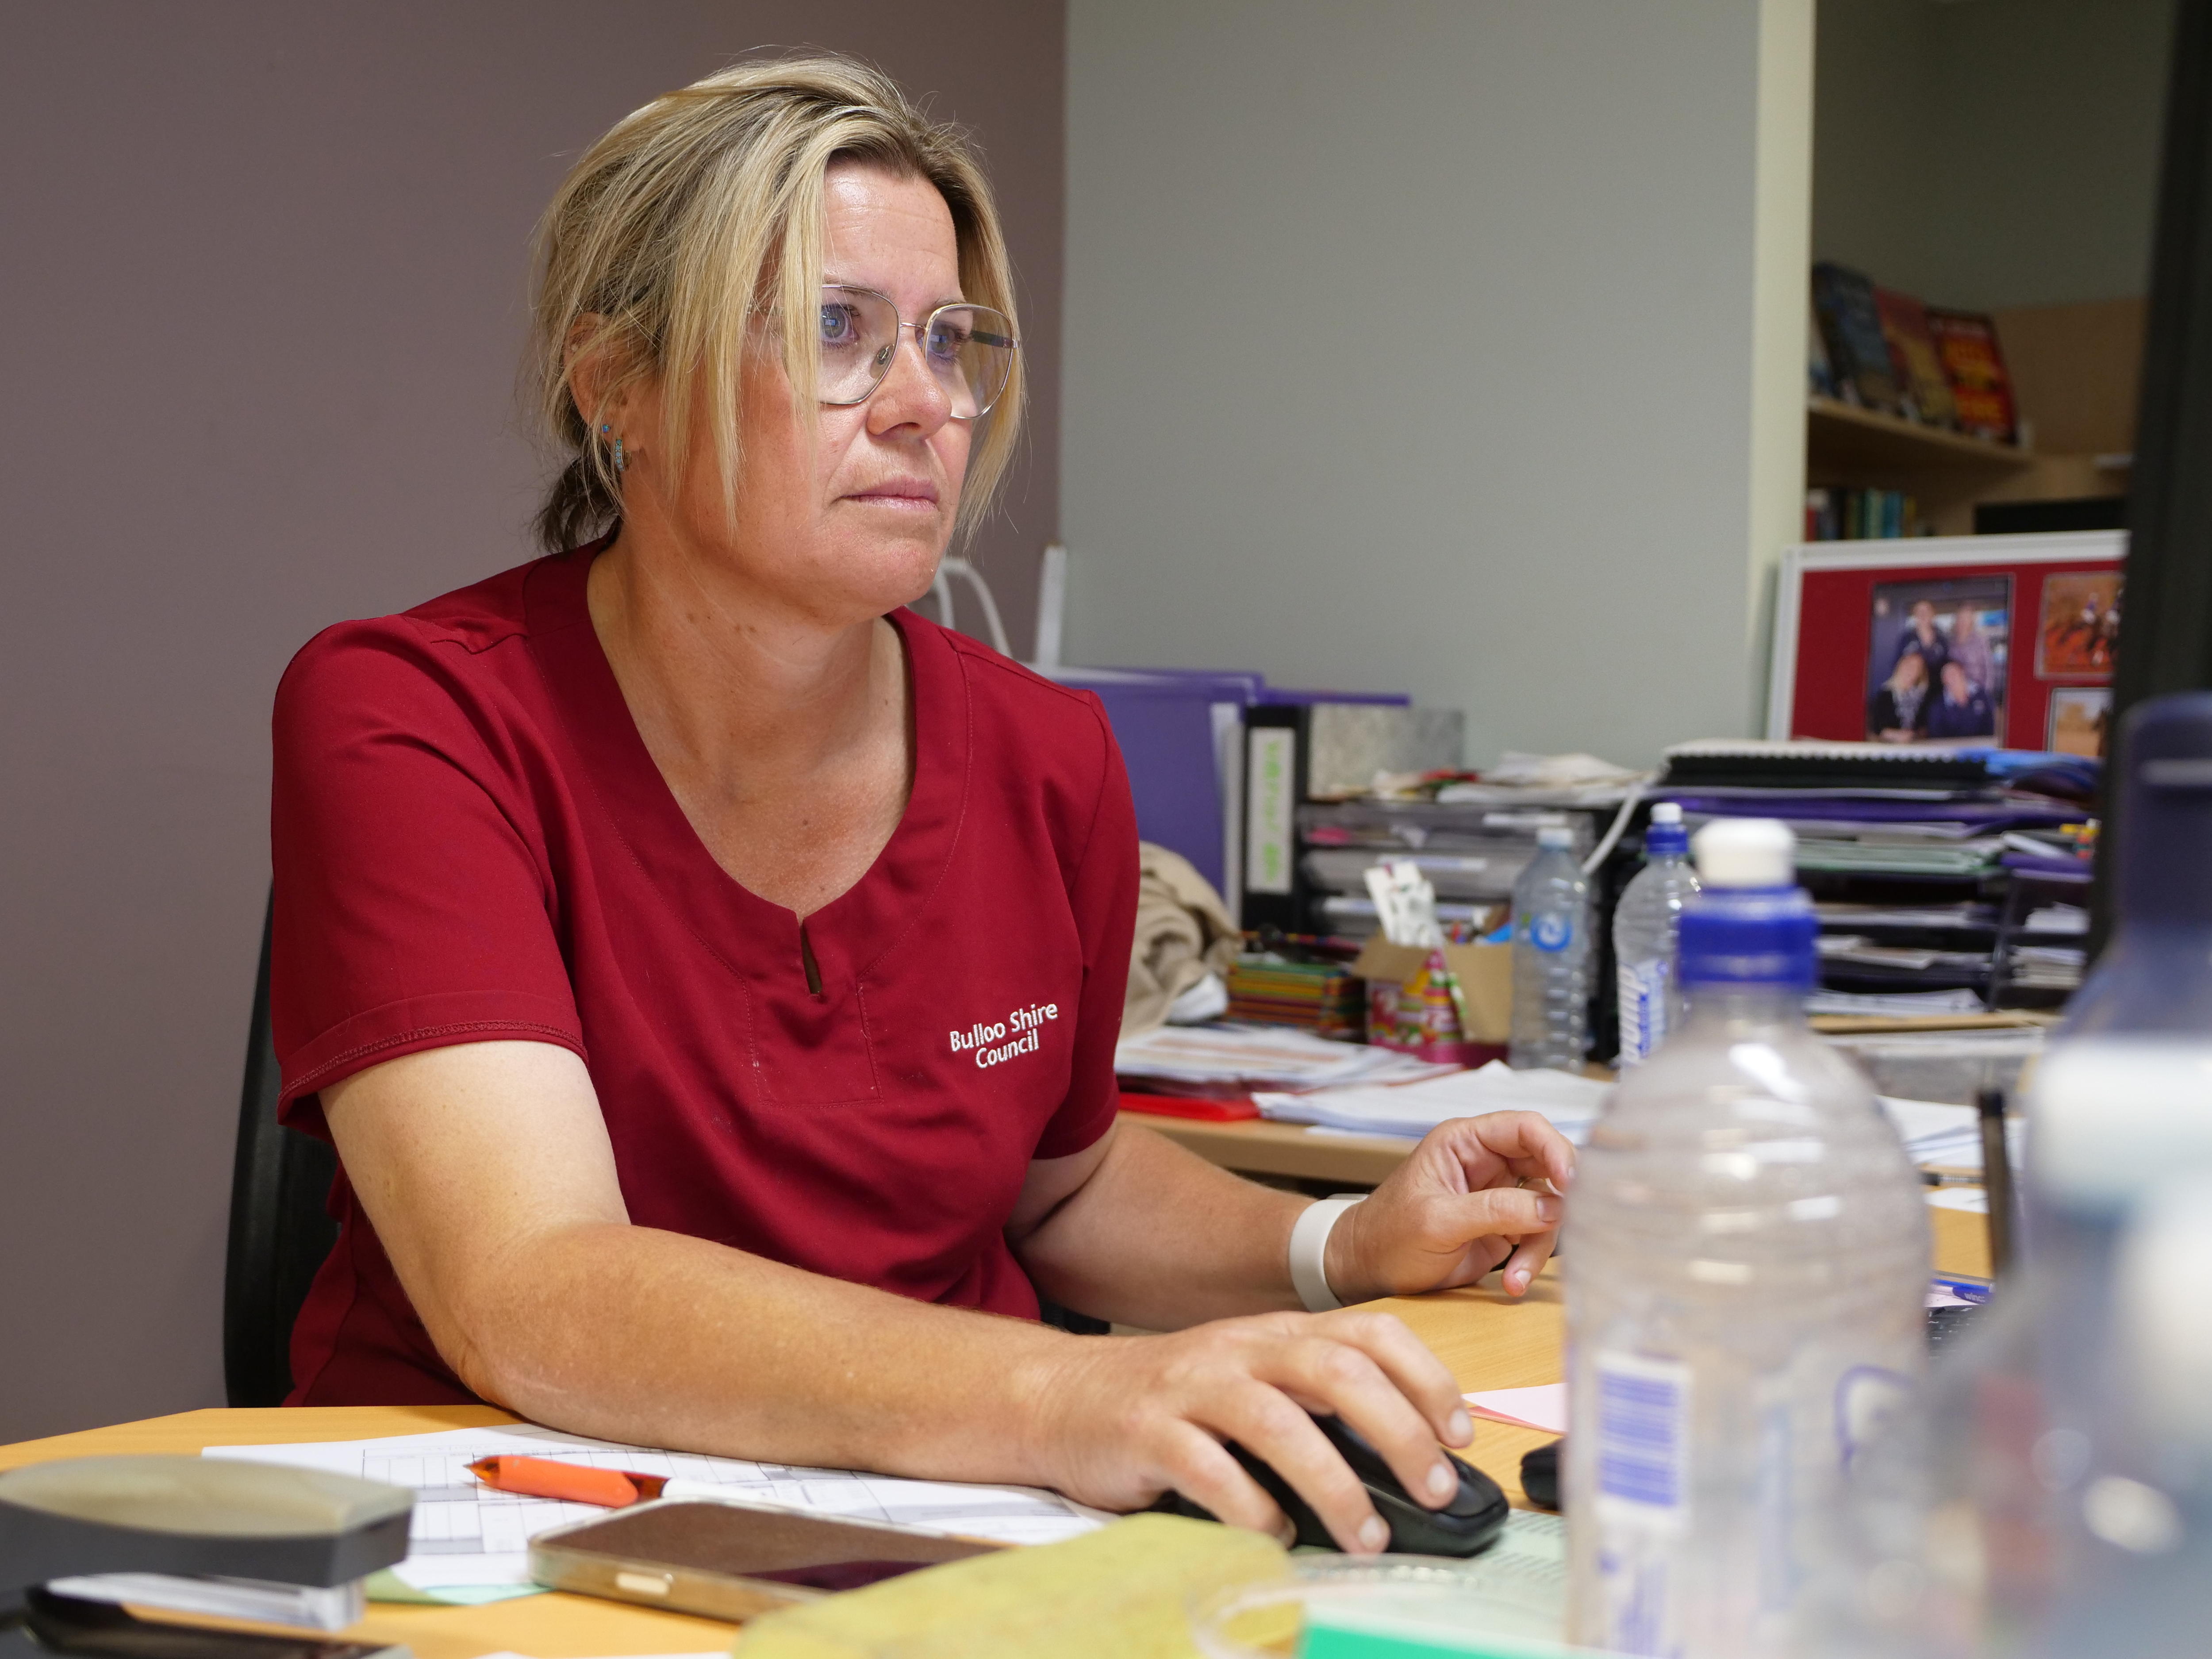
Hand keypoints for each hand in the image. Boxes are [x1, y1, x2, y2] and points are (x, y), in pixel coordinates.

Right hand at [1020, 1308, 1472, 1553]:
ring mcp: (1191, 1387)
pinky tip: (1276, 1538)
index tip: (1459, 1433)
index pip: (1369, 1332)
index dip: (1425, 1377)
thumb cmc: (1174, 1402)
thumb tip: (1408, 1461)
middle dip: (1398, 1432)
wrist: (1061, 1397)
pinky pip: (1208, 1470)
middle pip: (1335, 1371)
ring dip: (1335, 1484)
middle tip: (1433, 1489)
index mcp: (1276, 1335)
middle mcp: (1240, 1349)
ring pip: (1277, 1422)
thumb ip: (1315, 1406)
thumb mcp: (1252, 1384)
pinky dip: (1252, 1509)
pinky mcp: (1146, 1431)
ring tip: (1369, 1536)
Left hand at [1325, 1111, 1574, 1302]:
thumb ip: (1494, 1211)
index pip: (1525, 1128)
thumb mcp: (1437, 1220)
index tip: (1571, 1183)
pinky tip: (1513, 1283)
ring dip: (1540, 1244)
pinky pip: (1537, 1238)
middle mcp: (1488, 1162)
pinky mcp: (1505, 1229)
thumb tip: (1553, 1208)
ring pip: (1548, 1208)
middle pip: (1547, 1166)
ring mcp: (1500, 1196)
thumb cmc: (1389, 1234)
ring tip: (1516, 1277)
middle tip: (1566, 1226)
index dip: (1555, 1149)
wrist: (1369, 1270)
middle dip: (1559, 1200)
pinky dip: (1531, 1262)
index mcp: (1466, 1142)